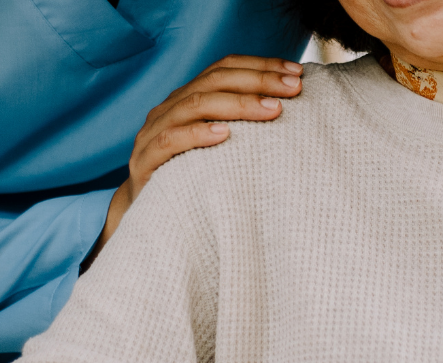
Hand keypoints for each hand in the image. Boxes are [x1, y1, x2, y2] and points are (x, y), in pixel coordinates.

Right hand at [87, 56, 304, 263]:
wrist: (150, 217)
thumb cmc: (194, 179)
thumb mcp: (222, 147)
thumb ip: (244, 125)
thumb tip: (291, 108)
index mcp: (189, 98)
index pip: (225, 68)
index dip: (261, 65)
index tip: (297, 72)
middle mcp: (170, 108)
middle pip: (214, 81)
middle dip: (258, 81)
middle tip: (293, 89)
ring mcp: (155, 132)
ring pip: (195, 105)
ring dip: (237, 104)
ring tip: (272, 110)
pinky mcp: (145, 161)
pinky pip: (170, 141)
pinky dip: (197, 134)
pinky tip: (225, 134)